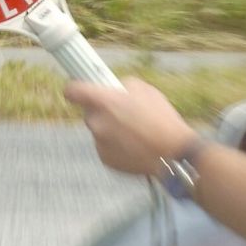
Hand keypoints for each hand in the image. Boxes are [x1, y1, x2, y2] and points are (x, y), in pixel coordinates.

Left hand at [64, 77, 197, 175]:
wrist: (172, 154)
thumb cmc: (162, 119)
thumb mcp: (146, 90)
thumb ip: (123, 85)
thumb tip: (113, 88)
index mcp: (104, 101)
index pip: (72, 91)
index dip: (76, 89)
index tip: (80, 89)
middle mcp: (97, 122)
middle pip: (90, 113)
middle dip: (103, 112)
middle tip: (123, 113)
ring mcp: (100, 143)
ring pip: (99, 131)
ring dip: (111, 129)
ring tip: (135, 132)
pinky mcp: (105, 159)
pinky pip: (106, 147)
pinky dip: (116, 145)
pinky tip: (135, 145)